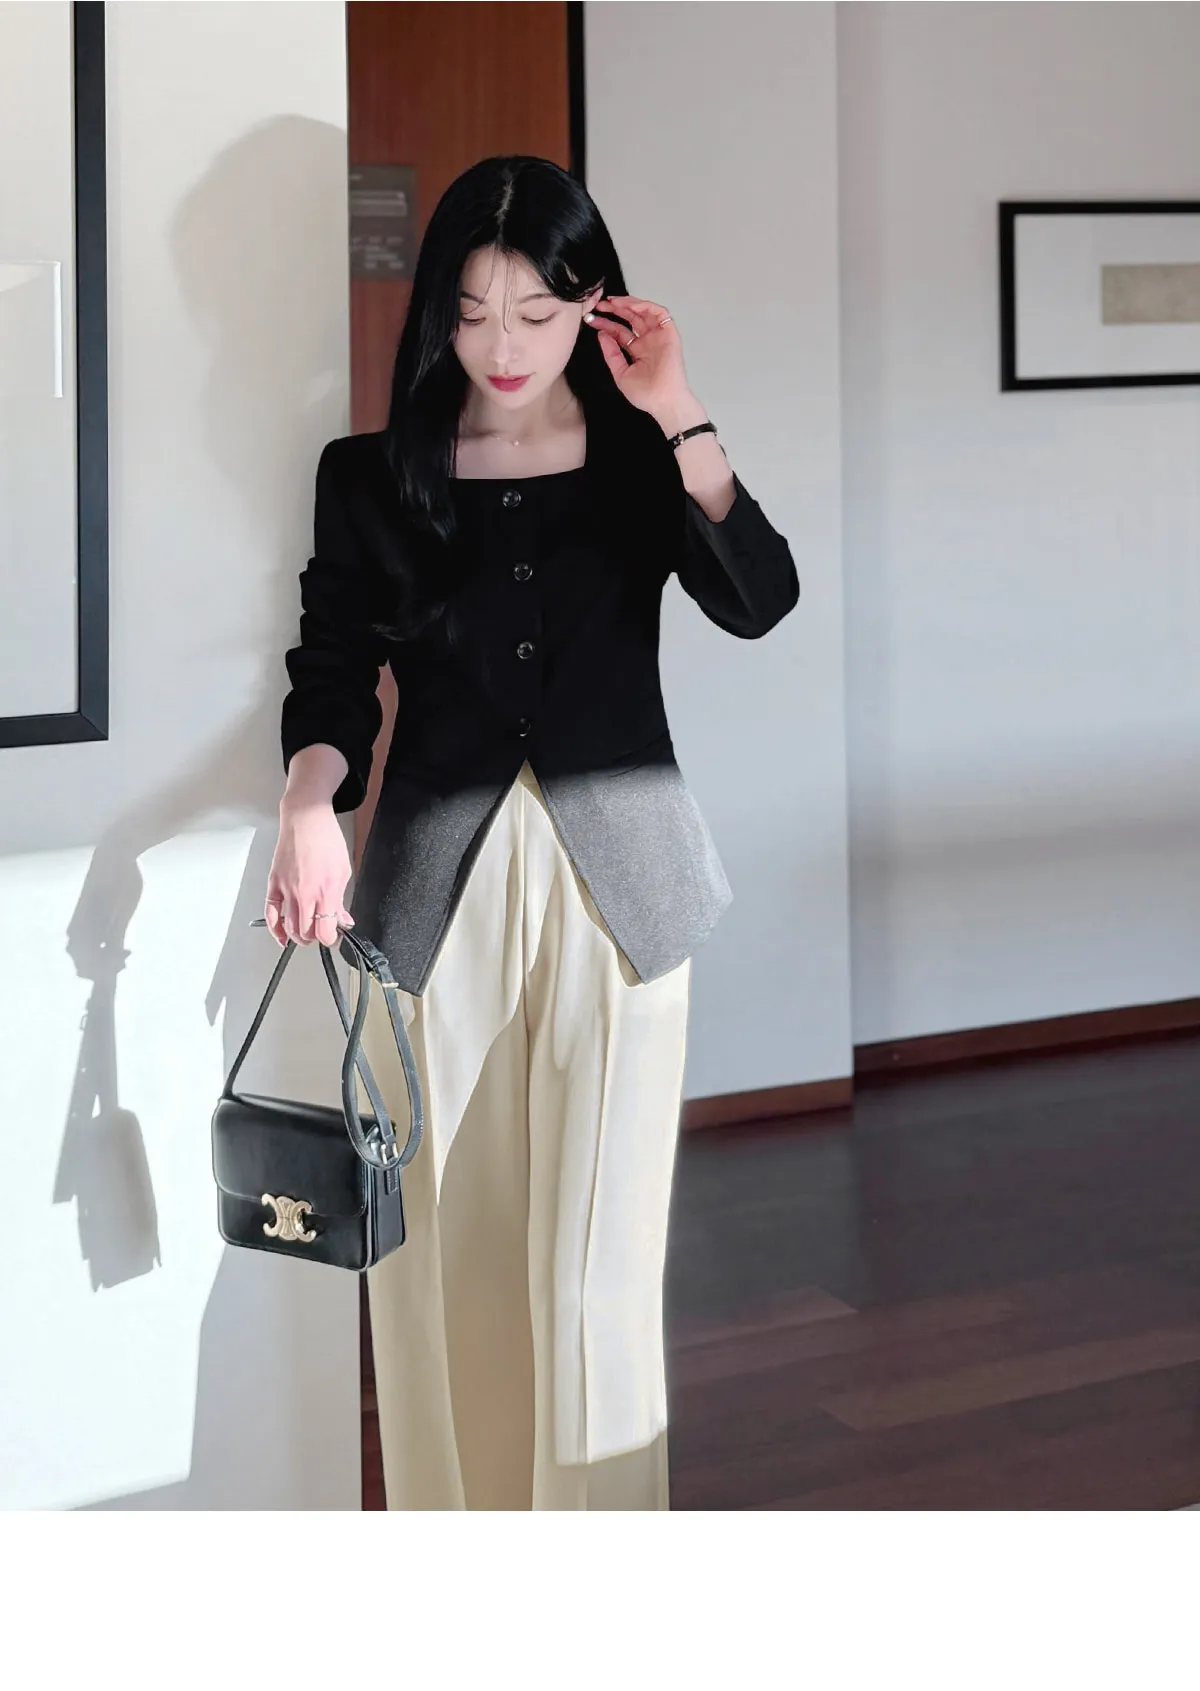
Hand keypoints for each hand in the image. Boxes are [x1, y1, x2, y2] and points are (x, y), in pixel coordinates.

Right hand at [264, 800, 354, 948]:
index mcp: (326, 891)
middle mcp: (305, 893)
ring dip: (298, 936)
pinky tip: (281, 936)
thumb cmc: (326, 839)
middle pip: (306, 933)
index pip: (325, 932)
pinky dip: (274, 929)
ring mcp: (287, 889)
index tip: (333, 936)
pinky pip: (270, 913)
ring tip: (306, 933)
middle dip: (315, 939)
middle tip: (320, 933)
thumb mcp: (343, 871)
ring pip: (288, 927)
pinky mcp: (274, 883)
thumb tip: (342, 920)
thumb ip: (341, 900)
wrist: (305, 818)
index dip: (331, 939)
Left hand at [584, 293, 694, 423]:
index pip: (620, 332)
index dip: (606, 323)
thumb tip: (601, 334)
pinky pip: (660, 313)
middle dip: (615, 310)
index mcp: (637, 350)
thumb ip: (611, 353)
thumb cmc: (644, 394)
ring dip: (629, 304)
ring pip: (644, 312)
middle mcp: (647, 341)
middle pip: (630, 319)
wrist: (662, 401)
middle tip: (600, 305)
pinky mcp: (669, 333)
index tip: (592, 319)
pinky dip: (646, 306)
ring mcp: (658, 336)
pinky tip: (631, 307)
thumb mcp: (620, 373)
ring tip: (613, 302)